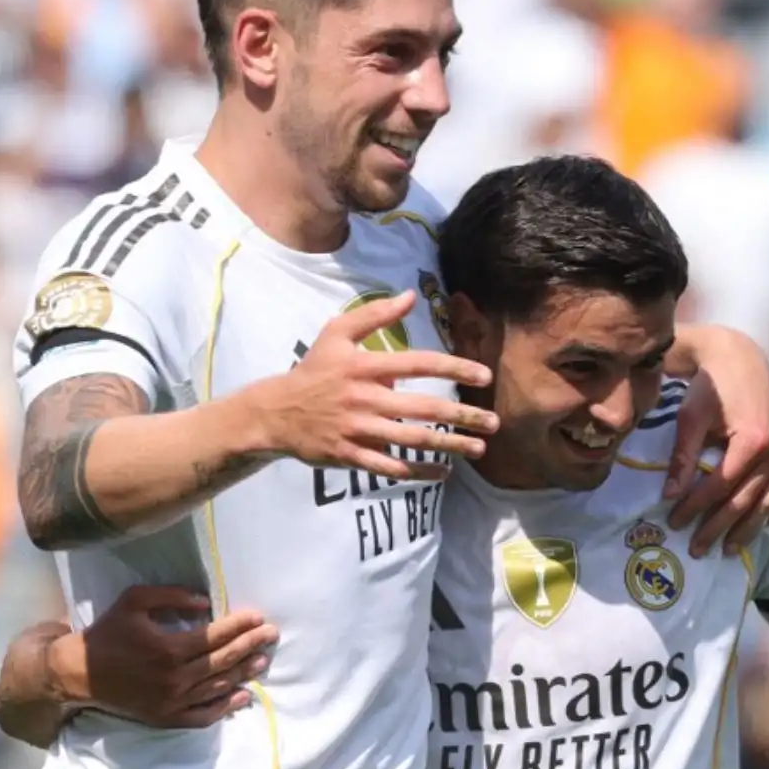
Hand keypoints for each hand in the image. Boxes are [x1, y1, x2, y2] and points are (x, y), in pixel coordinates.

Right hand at [56, 586, 277, 727]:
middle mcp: (173, 677)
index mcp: (167, 648)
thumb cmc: (108, 633)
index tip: (258, 617)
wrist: (78, 673)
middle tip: (272, 636)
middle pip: (222, 661)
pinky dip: (223, 707)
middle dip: (250, 646)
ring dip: (243, 674)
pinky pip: (201, 716)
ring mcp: (170, 701)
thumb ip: (171, 596)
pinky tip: (241, 697)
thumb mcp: (134, 601)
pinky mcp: (165, 717)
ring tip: (263, 661)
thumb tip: (205, 602)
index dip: (239, 626)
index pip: (215, 636)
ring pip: (216, 687)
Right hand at [254, 290, 497, 478]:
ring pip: (412, 441)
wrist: (275, 413)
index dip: (454, 369)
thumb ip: (374, 314)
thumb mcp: (336, 333)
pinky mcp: (351, 455)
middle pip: (424, 408)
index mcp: (366, 366)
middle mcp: (366, 398)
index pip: (419, 364)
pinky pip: (391, 467)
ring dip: (449, 446)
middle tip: (493, 422)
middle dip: (463, 416)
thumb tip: (411, 296)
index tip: (484, 376)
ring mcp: (359, 430)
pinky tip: (443, 472)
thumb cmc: (314, 371)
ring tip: (479, 448)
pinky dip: (419, 471)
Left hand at [662, 330, 768, 556]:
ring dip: (751, 527)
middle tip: (696, 548)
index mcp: (752, 439)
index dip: (695, 507)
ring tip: (729, 547)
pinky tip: (768, 518)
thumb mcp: (690, 418)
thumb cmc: (710, 385)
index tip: (674, 521)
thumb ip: (683, 457)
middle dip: (719, 527)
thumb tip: (668, 495)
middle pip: (747, 500)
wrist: (739, 356)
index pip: (721, 486)